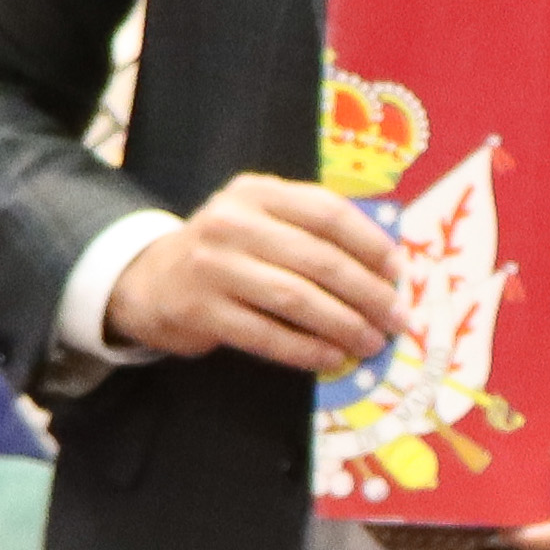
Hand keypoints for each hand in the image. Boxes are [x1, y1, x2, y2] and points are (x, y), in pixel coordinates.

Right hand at [105, 174, 402, 371]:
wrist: (151, 279)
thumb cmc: (228, 251)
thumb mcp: (261, 220)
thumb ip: (312, 230)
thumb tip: (386, 267)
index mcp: (257, 192)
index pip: (327, 212)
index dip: (369, 244)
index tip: (398, 272)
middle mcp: (232, 223)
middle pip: (318, 259)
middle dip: (367, 293)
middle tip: (396, 318)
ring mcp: (213, 267)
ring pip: (296, 299)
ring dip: (343, 325)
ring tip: (371, 342)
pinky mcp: (201, 311)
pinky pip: (267, 334)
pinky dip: (306, 349)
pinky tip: (331, 357)